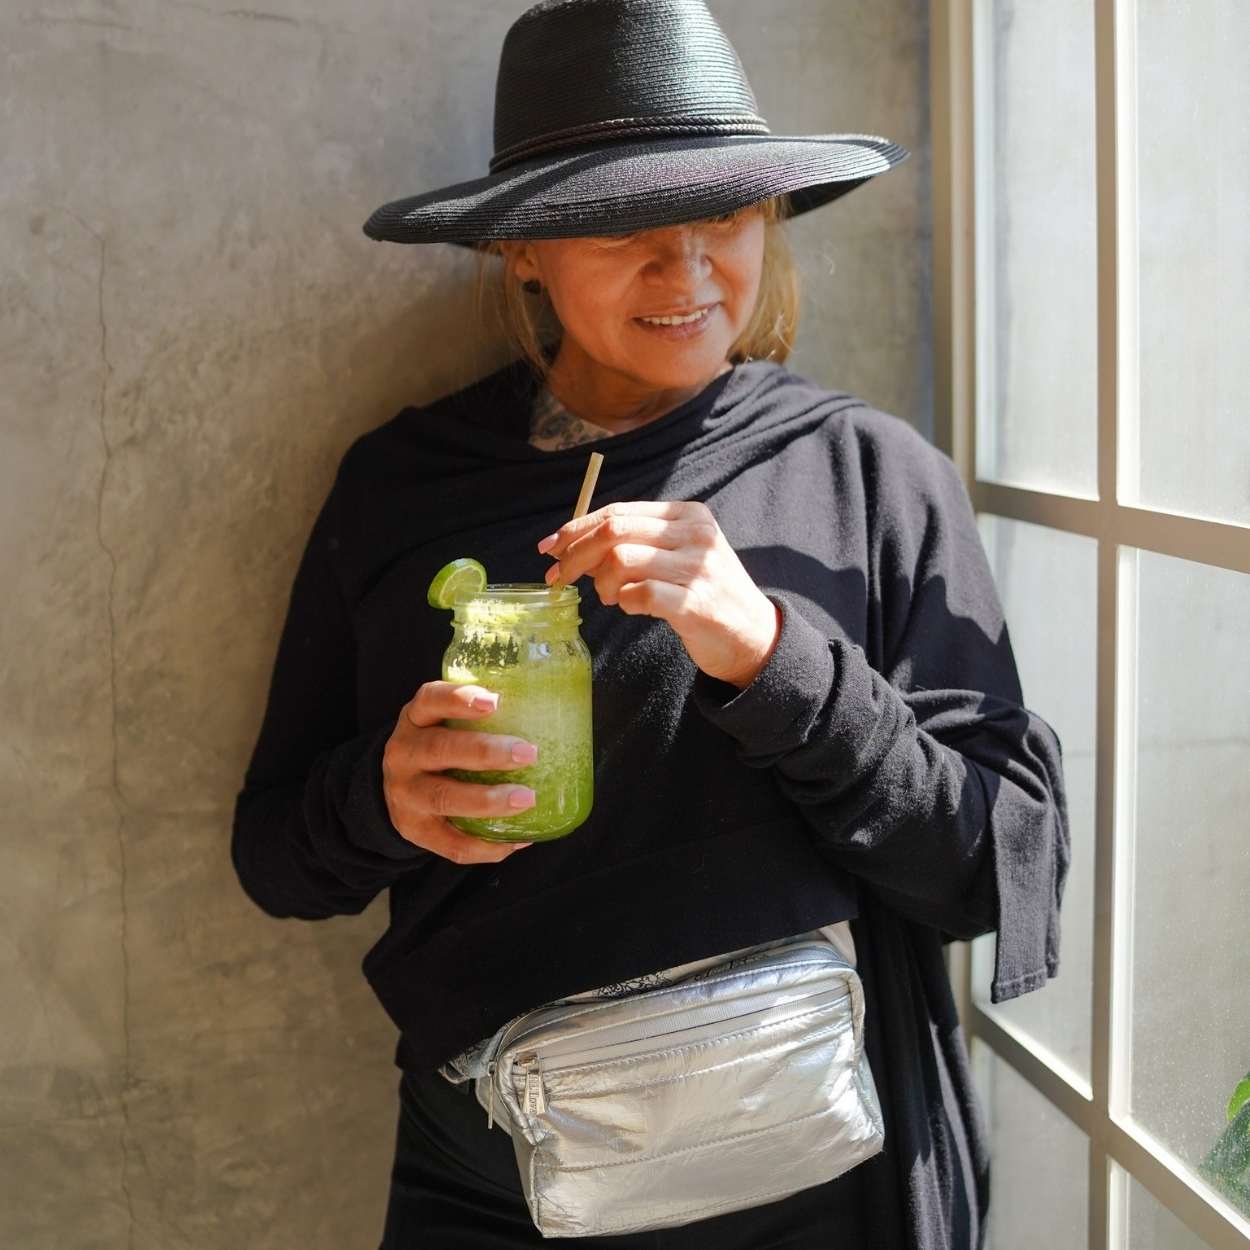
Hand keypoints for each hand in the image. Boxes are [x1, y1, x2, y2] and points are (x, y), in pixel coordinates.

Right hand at [382, 681, 539, 863]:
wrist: (395, 787)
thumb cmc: (440, 746)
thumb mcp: (445, 722)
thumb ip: (482, 716)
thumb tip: (555, 713)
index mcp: (416, 719)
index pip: (429, 700)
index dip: (459, 700)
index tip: (493, 702)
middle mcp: (403, 753)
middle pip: (440, 750)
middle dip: (485, 752)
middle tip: (528, 754)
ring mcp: (405, 794)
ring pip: (444, 797)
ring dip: (488, 800)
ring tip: (526, 799)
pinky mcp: (414, 830)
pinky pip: (450, 843)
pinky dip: (486, 845)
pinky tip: (516, 840)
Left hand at [537, 500, 781, 688]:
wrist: (752, 635)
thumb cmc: (704, 593)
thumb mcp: (678, 554)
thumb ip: (636, 543)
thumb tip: (572, 544)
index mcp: (687, 515)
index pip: (618, 512)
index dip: (577, 528)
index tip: (550, 548)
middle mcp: (694, 535)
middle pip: (614, 530)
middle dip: (575, 554)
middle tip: (558, 578)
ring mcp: (697, 568)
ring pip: (621, 560)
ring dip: (602, 584)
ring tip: (610, 598)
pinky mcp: (695, 604)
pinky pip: (638, 594)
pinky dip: (624, 602)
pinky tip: (632, 607)